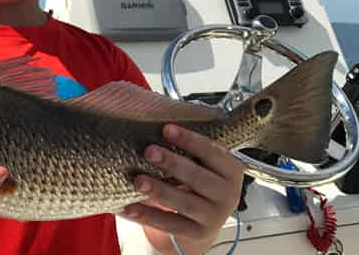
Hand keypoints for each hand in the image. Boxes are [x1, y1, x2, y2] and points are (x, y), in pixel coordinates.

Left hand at [120, 124, 243, 254]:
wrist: (202, 220)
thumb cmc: (197, 182)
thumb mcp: (202, 164)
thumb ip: (187, 148)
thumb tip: (152, 123)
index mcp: (231, 171)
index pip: (213, 152)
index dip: (190, 140)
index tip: (166, 129)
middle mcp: (228, 195)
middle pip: (198, 178)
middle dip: (172, 163)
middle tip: (149, 151)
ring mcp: (214, 217)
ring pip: (184, 202)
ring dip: (159, 190)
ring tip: (137, 181)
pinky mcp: (197, 234)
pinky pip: (169, 223)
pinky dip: (147, 215)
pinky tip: (128, 207)